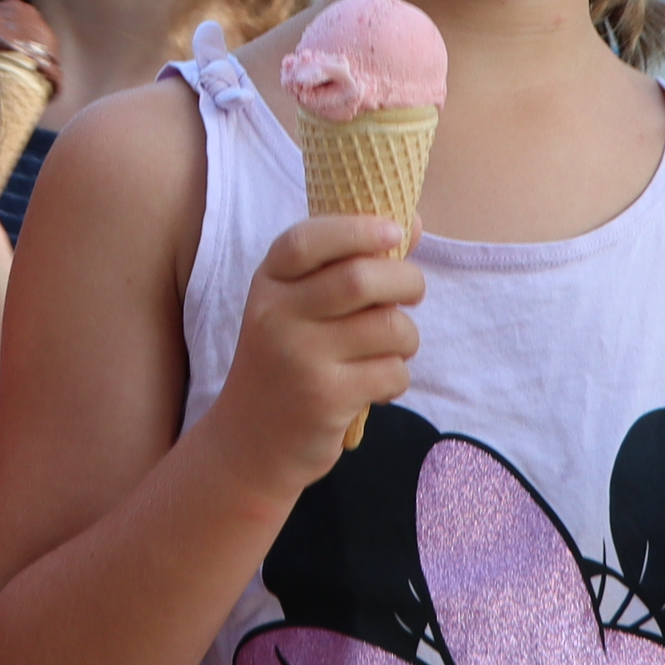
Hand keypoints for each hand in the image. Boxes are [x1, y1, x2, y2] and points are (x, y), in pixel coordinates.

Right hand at [201, 213, 420, 499]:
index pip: (307, 241)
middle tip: (413, 291)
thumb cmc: (287, 361)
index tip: (394, 231)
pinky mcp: (325, 399)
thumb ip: (348, 263)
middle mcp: (277, 317)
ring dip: (407, 336)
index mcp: (268, 285)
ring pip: (387, 327)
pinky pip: (392, 372)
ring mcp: (299, 359)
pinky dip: (397, 376)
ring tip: (393, 347)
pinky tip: (377, 385)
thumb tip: (414, 223)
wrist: (250, 442)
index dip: (356, 229)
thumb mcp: (297, 308)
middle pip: (360, 279)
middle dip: (406, 281)